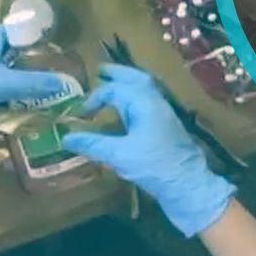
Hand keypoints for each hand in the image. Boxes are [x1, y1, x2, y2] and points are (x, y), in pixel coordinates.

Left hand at [0, 25, 65, 158]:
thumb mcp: (4, 84)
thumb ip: (34, 82)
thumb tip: (64, 82)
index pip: (10, 30)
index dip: (29, 33)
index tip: (49, 42)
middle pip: (6, 53)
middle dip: (26, 61)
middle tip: (49, 70)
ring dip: (15, 82)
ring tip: (39, 91)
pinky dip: (3, 98)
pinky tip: (17, 108)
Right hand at [62, 64, 235, 236]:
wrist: (189, 185)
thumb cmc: (155, 166)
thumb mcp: (119, 156)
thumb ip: (93, 144)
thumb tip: (66, 138)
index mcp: (144, 103)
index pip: (115, 89)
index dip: (95, 98)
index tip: (83, 112)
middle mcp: (156, 102)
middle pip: (136, 78)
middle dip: (118, 73)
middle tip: (100, 70)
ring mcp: (164, 112)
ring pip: (146, 88)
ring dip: (129, 82)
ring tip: (113, 82)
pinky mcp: (167, 125)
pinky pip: (149, 100)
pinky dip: (136, 95)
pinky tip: (128, 107)